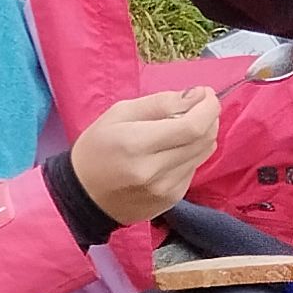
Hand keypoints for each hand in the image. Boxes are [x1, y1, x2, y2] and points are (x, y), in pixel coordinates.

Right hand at [71, 89, 221, 224]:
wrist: (82, 197)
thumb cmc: (97, 148)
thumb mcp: (119, 114)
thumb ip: (160, 102)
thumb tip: (197, 95)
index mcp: (137, 145)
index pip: (193, 126)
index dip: (208, 107)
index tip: (205, 93)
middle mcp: (155, 170)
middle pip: (204, 139)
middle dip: (209, 116)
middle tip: (198, 105)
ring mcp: (165, 188)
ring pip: (204, 153)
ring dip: (203, 134)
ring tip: (184, 125)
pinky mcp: (171, 199)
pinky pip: (194, 168)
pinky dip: (192, 152)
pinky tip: (173, 149)